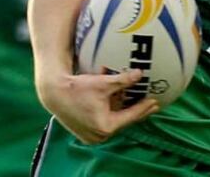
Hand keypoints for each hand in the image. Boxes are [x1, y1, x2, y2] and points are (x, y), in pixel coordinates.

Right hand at [37, 68, 158, 144]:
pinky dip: (113, 114)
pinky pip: (105, 123)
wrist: (54, 94)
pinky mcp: (86, 133)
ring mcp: (92, 136)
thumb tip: (140, 73)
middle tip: (152, 104)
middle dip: (137, 112)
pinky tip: (120, 105)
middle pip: (124, 122)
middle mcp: (99, 135)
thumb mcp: (103, 83)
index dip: (143, 108)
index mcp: (105, 126)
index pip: (130, 116)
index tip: (155, 100)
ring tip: (138, 104)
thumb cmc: (77, 88)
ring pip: (114, 123)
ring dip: (124, 112)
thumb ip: (123, 80)